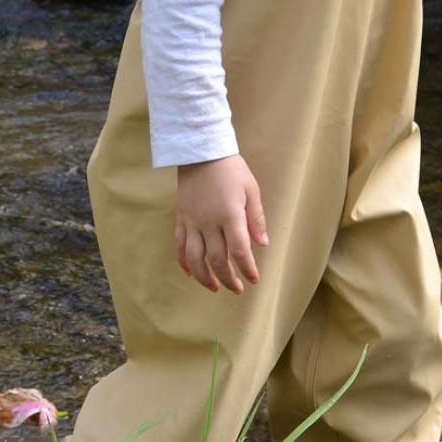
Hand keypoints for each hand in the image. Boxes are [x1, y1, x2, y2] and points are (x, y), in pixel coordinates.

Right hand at [174, 155, 267, 293]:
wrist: (200, 152)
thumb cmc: (230, 169)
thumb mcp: (251, 189)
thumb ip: (256, 218)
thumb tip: (262, 244)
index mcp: (229, 215)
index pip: (239, 250)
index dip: (247, 268)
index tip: (254, 280)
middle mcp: (209, 223)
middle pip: (216, 260)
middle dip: (227, 278)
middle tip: (237, 289)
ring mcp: (192, 222)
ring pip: (195, 258)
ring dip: (204, 277)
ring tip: (214, 287)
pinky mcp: (180, 219)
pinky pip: (179, 245)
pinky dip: (184, 262)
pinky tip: (191, 272)